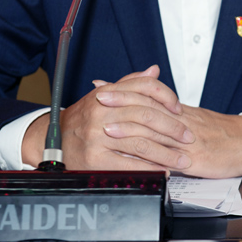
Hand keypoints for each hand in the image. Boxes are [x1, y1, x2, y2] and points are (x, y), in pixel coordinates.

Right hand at [21, 65, 195, 170]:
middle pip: (147, 115)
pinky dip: (150, 168)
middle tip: (188, 137)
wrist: (53, 140)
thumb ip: (131, 83)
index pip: (144, 87)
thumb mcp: (104, 96)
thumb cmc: (83, 118)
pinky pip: (129, 163)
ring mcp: (98, 136)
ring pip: (141, 142)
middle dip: (173, 128)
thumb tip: (154, 70)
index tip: (180, 109)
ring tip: (182, 160)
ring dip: (166, 153)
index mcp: (107, 93)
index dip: (167, 97)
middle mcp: (102, 111)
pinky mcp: (95, 158)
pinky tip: (162, 171)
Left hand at [97, 97, 241, 178]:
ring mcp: (188, 140)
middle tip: (98, 100)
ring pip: (156, 132)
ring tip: (109, 128)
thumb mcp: (191, 117)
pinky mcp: (196, 160)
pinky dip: (151, 159)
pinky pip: (171, 159)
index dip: (124, 91)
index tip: (101, 87)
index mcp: (178, 110)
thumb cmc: (219, 132)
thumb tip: (139, 103)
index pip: (147, 95)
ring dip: (131, 129)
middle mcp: (181, 121)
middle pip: (148, 108)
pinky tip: (137, 161)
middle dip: (121, 103)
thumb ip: (164, 111)